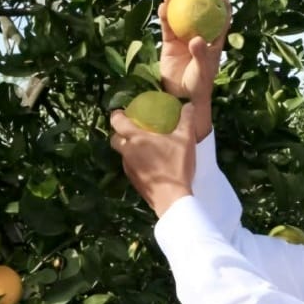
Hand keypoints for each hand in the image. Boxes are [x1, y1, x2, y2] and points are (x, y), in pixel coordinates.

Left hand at [110, 102, 196, 217]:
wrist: (172, 199)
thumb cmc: (176, 166)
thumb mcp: (186, 140)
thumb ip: (186, 120)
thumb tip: (188, 105)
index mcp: (136, 139)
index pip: (117, 122)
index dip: (117, 115)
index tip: (122, 112)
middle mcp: (128, 153)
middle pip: (115, 139)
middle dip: (120, 133)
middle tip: (133, 130)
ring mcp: (128, 168)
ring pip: (122, 154)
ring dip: (129, 149)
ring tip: (144, 147)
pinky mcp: (133, 181)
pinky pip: (130, 166)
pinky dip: (136, 162)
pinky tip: (151, 164)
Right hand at [158, 0, 230, 139]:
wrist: (181, 97)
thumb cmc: (198, 85)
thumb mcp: (203, 70)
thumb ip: (200, 55)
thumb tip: (196, 39)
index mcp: (213, 42)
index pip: (220, 21)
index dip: (221, 6)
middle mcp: (199, 37)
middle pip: (197, 13)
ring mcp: (183, 39)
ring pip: (180, 17)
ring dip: (175, 3)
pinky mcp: (169, 44)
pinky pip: (167, 27)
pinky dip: (165, 17)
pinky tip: (162, 6)